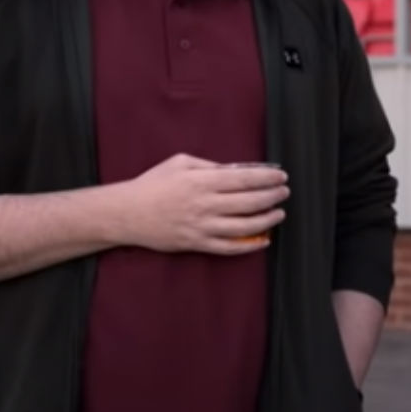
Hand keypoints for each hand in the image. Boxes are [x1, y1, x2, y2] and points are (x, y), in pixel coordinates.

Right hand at [114, 153, 288, 254]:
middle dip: (272, 197)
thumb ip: (209, 166)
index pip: (244, 179)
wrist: (126, 213)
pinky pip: (229, 248)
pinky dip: (249, 245)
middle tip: (284, 192)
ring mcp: (201, 227)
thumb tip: (235, 170)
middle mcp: (205, 205)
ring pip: (244, 227)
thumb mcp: (180, 163)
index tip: (280, 176)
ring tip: (279, 213)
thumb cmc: (152, 184)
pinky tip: (263, 239)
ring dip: (267, 220)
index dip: (266, 178)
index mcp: (201, 182)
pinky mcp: (197, 244)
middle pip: (249, 202)